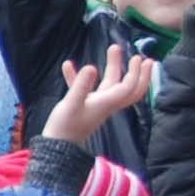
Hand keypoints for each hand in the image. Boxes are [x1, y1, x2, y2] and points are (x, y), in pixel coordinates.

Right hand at [41, 44, 157, 145]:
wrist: (56, 146)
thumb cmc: (65, 126)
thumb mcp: (71, 104)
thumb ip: (80, 85)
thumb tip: (91, 67)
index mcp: (106, 103)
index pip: (127, 87)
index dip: (134, 73)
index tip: (136, 58)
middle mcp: (105, 103)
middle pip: (127, 88)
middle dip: (135, 73)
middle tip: (138, 56)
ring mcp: (96, 104)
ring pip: (110, 84)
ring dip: (113, 68)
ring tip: (111, 49)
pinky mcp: (84, 106)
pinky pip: (86, 88)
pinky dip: (80, 77)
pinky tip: (68, 65)